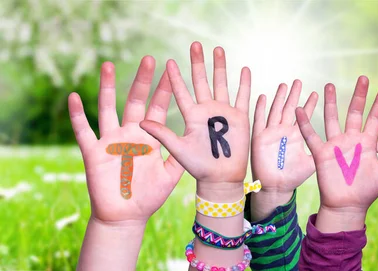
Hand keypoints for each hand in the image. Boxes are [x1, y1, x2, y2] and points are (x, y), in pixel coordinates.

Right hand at [68, 56, 183, 223]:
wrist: (126, 217)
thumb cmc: (149, 197)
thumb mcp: (170, 175)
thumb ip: (179, 156)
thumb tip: (195, 138)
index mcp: (149, 138)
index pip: (158, 108)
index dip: (164, 90)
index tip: (172, 70)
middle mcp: (130, 134)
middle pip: (135, 101)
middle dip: (142, 81)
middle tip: (149, 58)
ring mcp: (111, 141)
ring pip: (108, 108)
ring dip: (108, 87)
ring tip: (108, 64)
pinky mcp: (94, 152)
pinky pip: (83, 131)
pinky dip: (78, 115)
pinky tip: (74, 97)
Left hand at [140, 42, 250, 197]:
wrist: (221, 179)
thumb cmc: (198, 167)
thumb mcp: (178, 149)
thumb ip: (162, 134)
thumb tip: (141, 122)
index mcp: (191, 116)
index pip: (181, 92)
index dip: (175, 77)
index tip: (168, 61)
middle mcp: (206, 111)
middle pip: (202, 81)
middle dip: (199, 63)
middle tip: (195, 44)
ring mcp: (224, 113)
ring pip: (222, 84)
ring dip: (221, 67)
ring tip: (218, 49)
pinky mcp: (240, 118)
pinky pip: (242, 97)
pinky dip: (244, 84)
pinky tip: (244, 69)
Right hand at [251, 80, 317, 192]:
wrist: (275, 188)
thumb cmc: (293, 178)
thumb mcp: (312, 163)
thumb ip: (323, 153)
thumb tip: (343, 150)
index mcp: (297, 135)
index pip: (304, 115)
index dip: (310, 104)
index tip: (317, 92)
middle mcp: (284, 131)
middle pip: (290, 108)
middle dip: (295, 95)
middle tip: (299, 81)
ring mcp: (271, 133)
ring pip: (275, 110)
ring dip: (279, 98)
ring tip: (284, 85)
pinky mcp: (260, 138)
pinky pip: (260, 120)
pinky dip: (260, 109)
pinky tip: (263, 96)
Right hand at [296, 76, 377, 231]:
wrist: (347, 207)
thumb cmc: (367, 192)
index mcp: (368, 143)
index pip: (374, 119)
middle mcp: (352, 140)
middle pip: (355, 112)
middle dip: (359, 96)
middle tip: (363, 78)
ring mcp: (336, 145)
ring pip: (332, 118)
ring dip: (330, 102)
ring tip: (329, 85)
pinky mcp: (321, 153)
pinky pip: (311, 136)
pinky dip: (305, 123)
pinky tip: (300, 110)